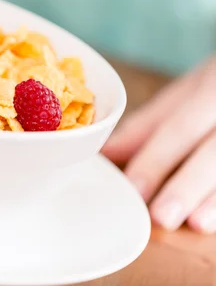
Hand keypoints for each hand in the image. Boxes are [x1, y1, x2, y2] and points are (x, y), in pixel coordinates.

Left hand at [103, 55, 215, 232]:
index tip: (133, 188)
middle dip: (187, 184)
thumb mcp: (185, 94)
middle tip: (161, 216)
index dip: (156, 160)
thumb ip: (148, 125)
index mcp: (213, 87)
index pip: (180, 127)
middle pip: (214, 151)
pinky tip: (215, 219)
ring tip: (197, 222)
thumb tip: (105, 154)